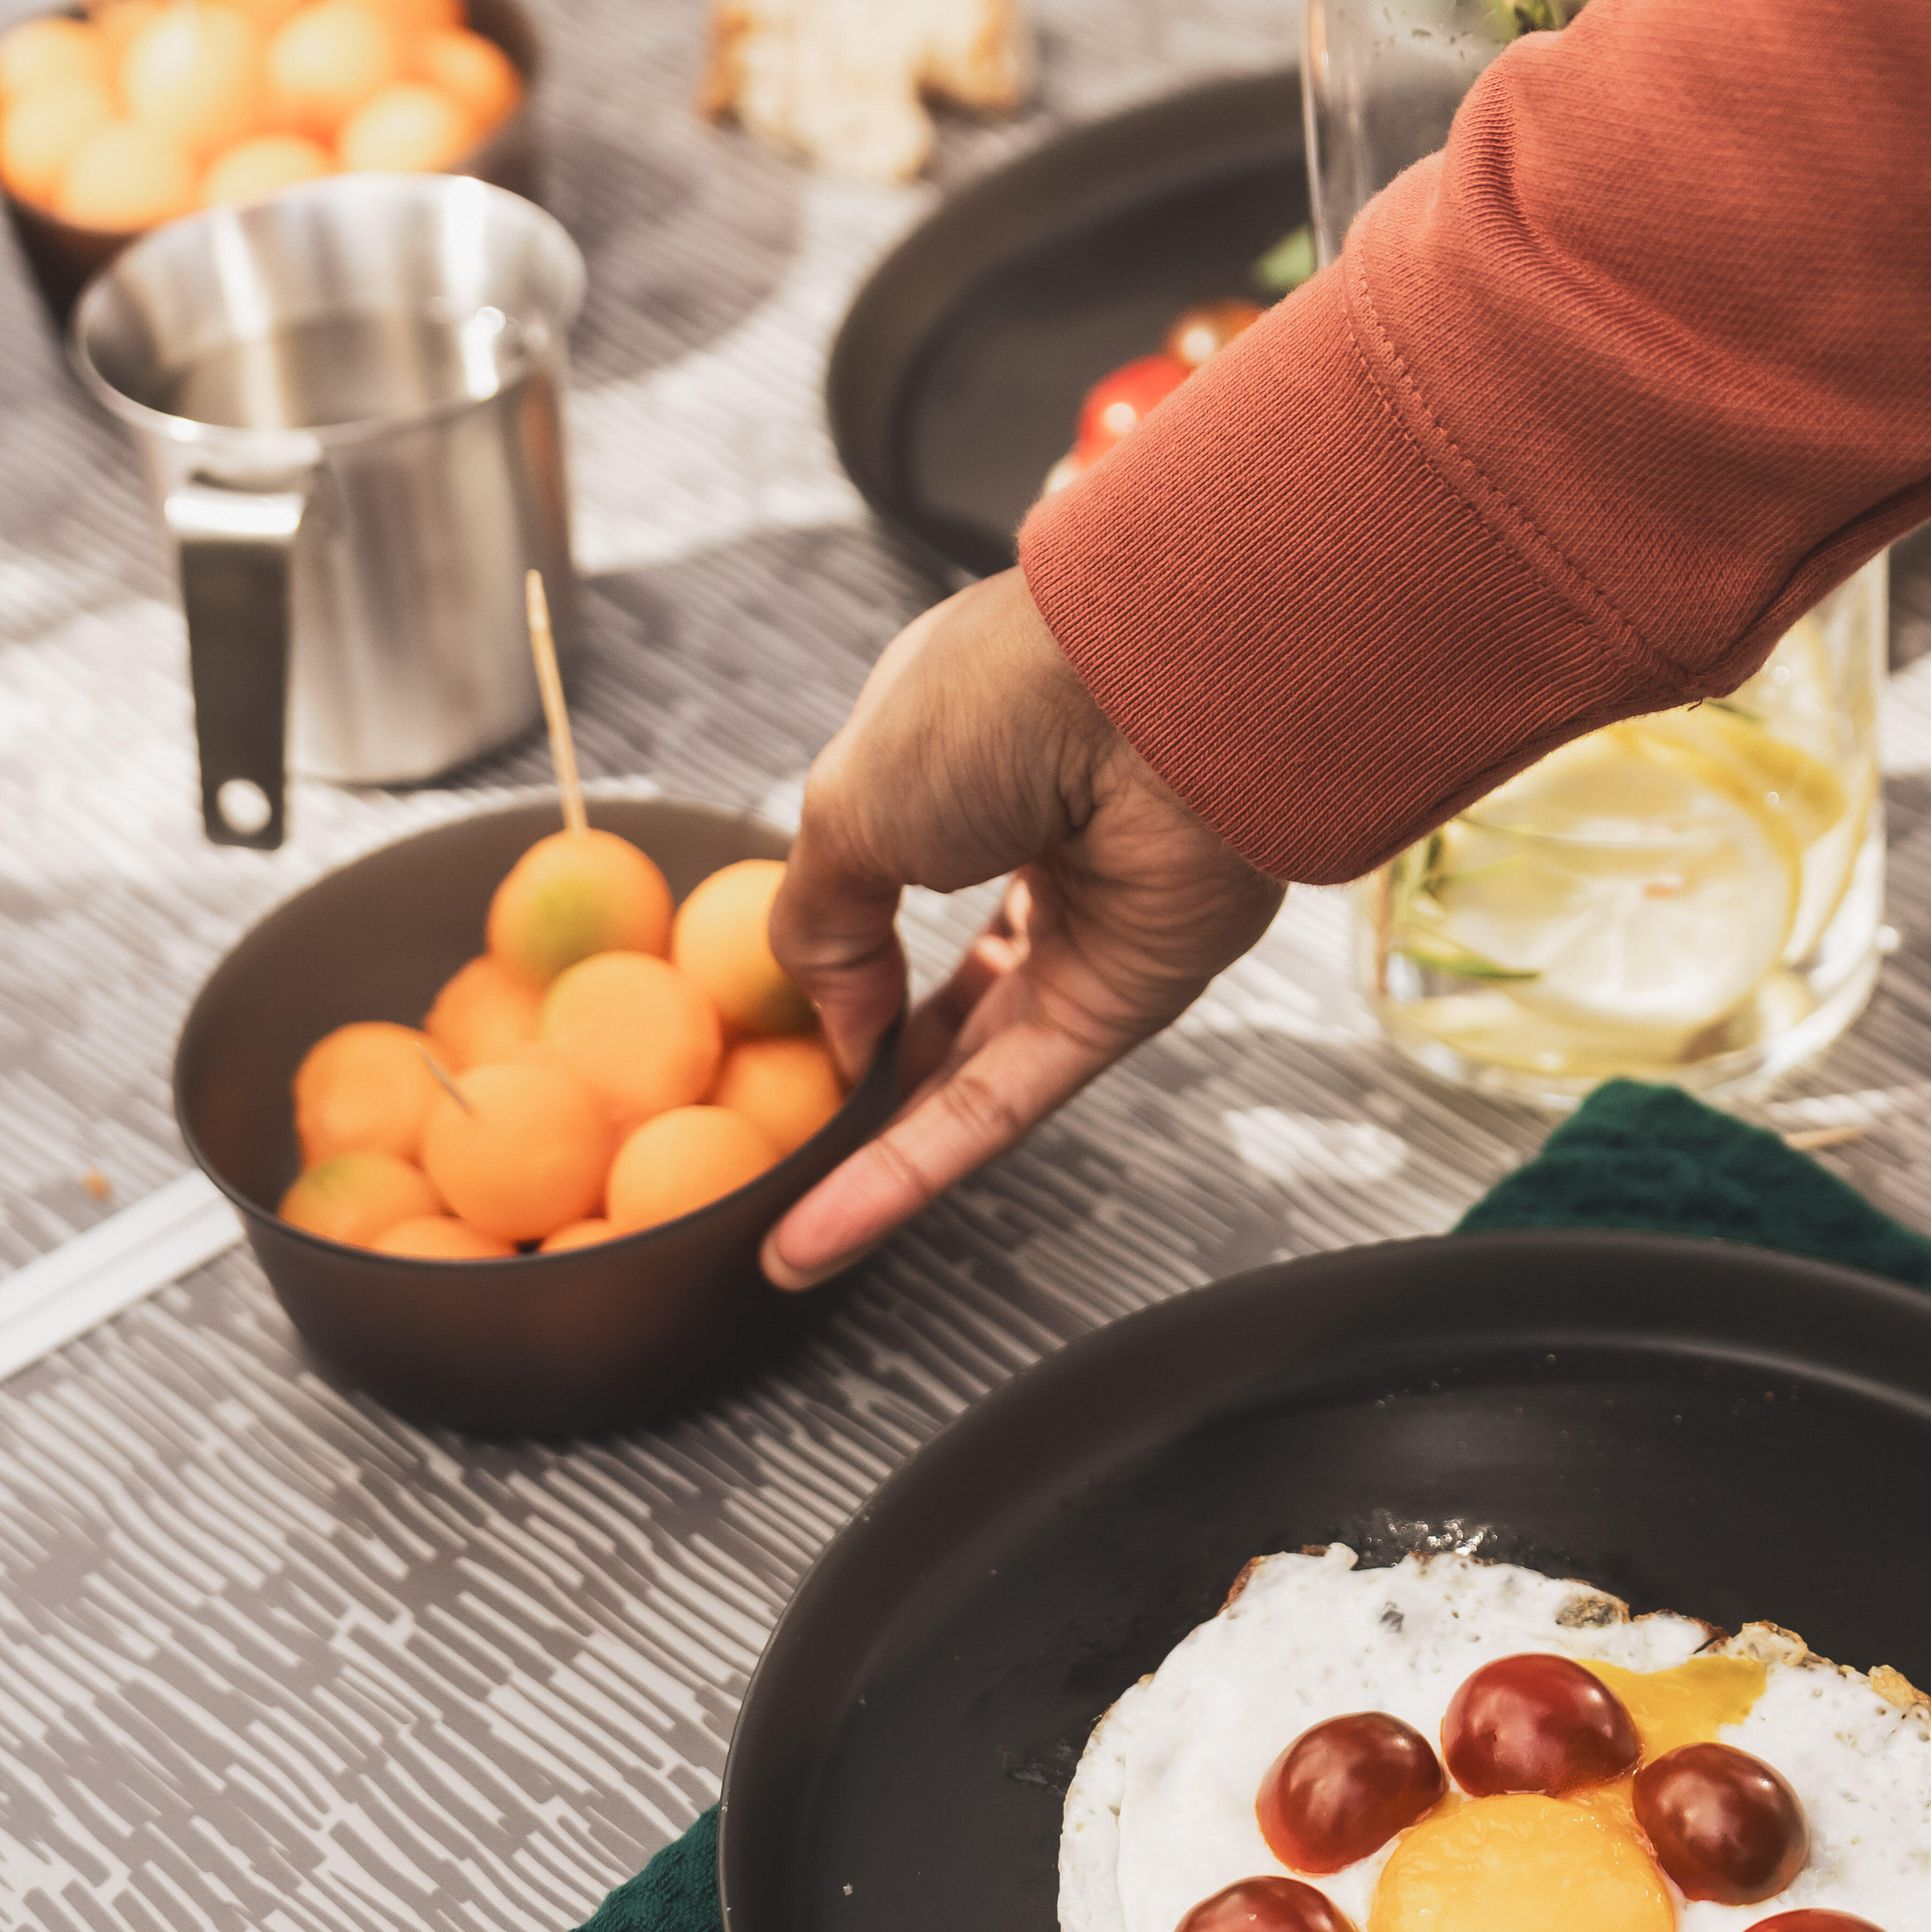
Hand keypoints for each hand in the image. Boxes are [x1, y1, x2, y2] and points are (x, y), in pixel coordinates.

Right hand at [762, 571, 1286, 1287]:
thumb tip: (835, 1030)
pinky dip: (910, 1176)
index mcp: (962, 763)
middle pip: (935, 994)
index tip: (768, 1026)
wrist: (1162, 693)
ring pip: (962, 1069)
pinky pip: (1002, 1107)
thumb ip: (819, 926)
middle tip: (789, 1140)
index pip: (886, 876)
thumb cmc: (1007, 702)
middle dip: (862, 1071)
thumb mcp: (851, 803)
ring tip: (781, 1237)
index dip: (832, 956)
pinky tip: (823, 1236)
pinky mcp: (1120, 1012)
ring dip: (870, 1157)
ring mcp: (1081, 938)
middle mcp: (1028, 853)